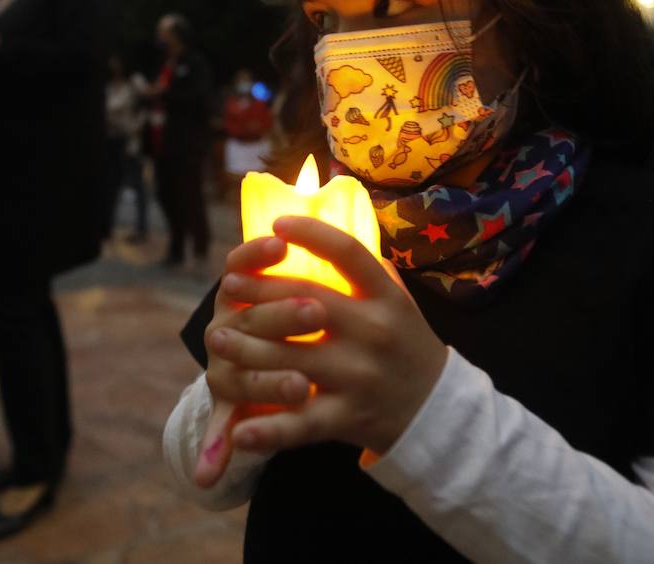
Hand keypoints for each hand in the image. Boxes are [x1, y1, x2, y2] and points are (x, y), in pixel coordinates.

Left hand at [207, 217, 446, 462]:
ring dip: (246, 350)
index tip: (276, 224)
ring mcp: (360, 376)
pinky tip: (239, 429)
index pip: (347, 253)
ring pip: (291, 359)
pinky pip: (302, 423)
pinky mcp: (349, 416)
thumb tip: (324, 227)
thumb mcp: (397, 301)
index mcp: (386, 298)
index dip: (310, 234)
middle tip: (227, 286)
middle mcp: (374, 332)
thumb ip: (366, 269)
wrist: (436, 410)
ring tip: (216, 338)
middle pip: (306, 302)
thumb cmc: (405, 345)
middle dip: (260, 291)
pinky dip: (269, 430)